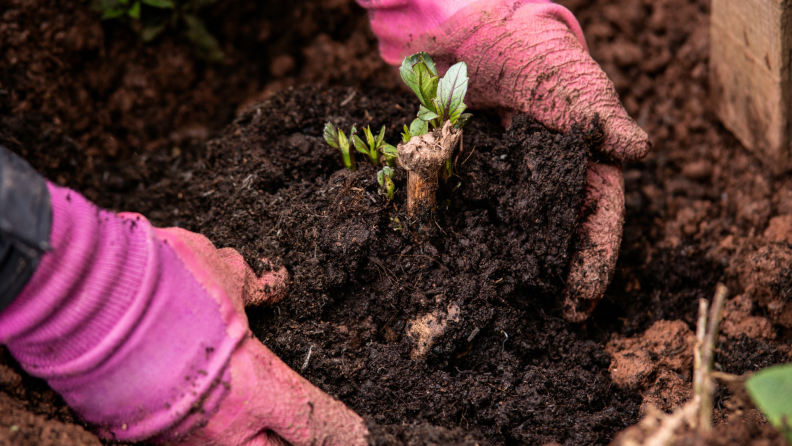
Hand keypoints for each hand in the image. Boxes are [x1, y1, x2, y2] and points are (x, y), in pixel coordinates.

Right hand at [0, 181, 366, 444]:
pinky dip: (202, 430)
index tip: (361, 434)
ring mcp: (179, 436)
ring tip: (251, 416)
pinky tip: (202, 408)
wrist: (85, 297)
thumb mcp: (222, 273)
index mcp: (257, 384)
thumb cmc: (163, 282)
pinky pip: (186, 443)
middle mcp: (224, 422)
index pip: (315, 422)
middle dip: (289, 443)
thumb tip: (274, 283)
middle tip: (298, 427)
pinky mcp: (141, 436)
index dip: (344, 430)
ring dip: (246, 436)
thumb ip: (252, 284)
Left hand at [358, 0, 649, 320]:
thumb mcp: (567, 79)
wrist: (475, 33)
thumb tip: (638, 150)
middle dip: (544, 281)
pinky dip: (445, 230)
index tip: (578, 308)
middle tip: (531, 327)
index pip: (595, 220)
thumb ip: (595, 113)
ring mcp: (498, 181)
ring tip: (486, 305)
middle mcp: (541, 180)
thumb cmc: (534, 52)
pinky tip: (435, 258)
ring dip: (495, 267)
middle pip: (549, 237)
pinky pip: (452, 207)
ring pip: (501, 231)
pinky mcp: (457, 173)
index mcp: (580, 164)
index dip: (591, 264)